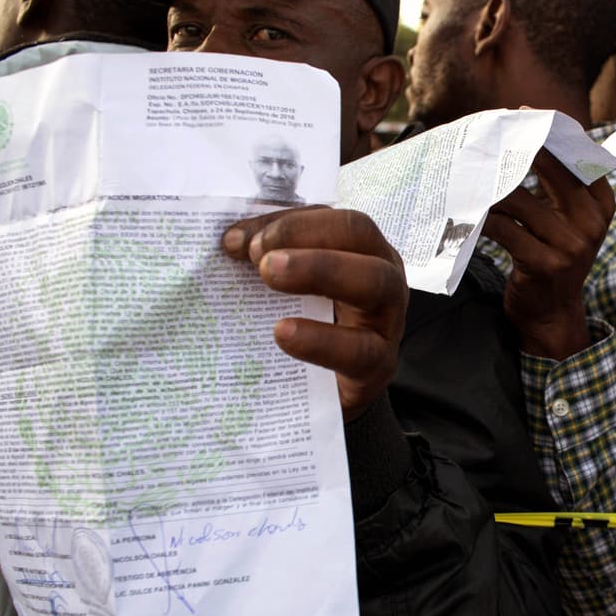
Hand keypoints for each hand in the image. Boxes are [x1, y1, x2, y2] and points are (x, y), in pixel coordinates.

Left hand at [222, 206, 407, 422]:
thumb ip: (268, 261)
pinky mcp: (379, 365)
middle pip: (359, 233)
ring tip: (269, 276)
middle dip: (304, 233)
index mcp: (360, 250)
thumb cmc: (308, 330)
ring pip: (374, 280)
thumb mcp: (291, 290)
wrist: (325, 399)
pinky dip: (321, 338)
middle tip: (257, 254)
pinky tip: (283, 333)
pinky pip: (360, 349)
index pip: (329, 217)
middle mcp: (382, 274)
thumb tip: (228, 242)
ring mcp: (387, 319)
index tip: (238, 239)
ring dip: (320, 269)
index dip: (287, 220)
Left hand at [482, 149, 615, 359]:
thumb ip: (558, 186)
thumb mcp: (568, 222)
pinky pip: (504, 228)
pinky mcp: (545, 264)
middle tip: (486, 133)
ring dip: (488, 186)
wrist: (552, 315)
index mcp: (602, 205)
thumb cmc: (552, 258)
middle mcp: (592, 223)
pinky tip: (466, 211)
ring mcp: (570, 245)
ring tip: (466, 174)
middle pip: (551, 168)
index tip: (522, 112)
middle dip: (515, 147)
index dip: (551, 130)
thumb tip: (523, 136)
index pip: (579, 155)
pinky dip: (482, 218)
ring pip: (518, 199)